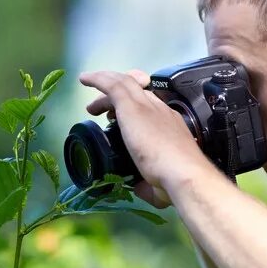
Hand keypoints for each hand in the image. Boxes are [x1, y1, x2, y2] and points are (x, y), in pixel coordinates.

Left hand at [78, 68, 207, 208]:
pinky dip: (97, 79)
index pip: (152, 106)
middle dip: (119, 93)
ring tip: (91, 103)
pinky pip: (112, 85)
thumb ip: (148, 185)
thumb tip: (138, 188)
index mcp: (170, 126)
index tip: (117, 119)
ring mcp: (147, 107)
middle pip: (137, 91)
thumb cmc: (175, 182)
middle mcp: (160, 111)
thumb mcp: (160, 185)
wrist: (182, 173)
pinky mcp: (132, 107)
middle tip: (103, 108)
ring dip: (105, 85)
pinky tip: (84, 79)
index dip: (135, 108)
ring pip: (124, 83)